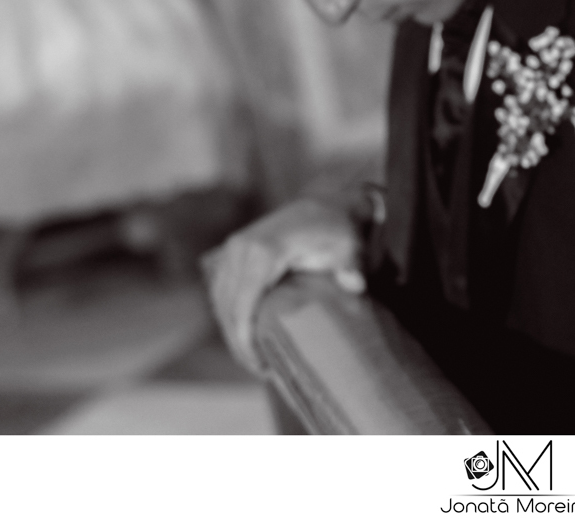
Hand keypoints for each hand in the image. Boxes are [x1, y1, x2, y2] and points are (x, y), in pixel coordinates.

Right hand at [201, 197, 366, 374]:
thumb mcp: (348, 247)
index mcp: (263, 250)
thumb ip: (351, 266)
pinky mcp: (232, 252)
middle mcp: (240, 248)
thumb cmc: (337, 230)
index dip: (246, 340)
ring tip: (254, 359)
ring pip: (220, 301)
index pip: (243, 305)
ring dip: (231, 331)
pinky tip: (245, 336)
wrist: (326, 204)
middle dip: (239, 343)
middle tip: (260, 369)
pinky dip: (229, 315)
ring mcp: (232, 248)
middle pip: (227, 308)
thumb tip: (355, 284)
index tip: (262, 365)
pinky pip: (222, 291)